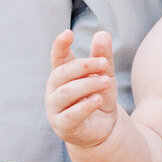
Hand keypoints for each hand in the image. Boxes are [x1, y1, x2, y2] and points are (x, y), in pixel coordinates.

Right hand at [46, 30, 118, 148]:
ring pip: (66, 93)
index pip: (57, 57)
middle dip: (84, 66)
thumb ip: (103, 57)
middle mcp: (55, 90)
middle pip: (62, 73)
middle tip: (105, 64)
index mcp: (62, 75)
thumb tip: (102, 34)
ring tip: (107, 82)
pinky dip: (85, 105)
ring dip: (88, 85)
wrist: (104, 129)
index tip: (68, 33)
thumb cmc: (99, 98)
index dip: (60, 45)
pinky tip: (98, 99)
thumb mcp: (105, 76)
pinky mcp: (63, 126)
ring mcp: (55, 108)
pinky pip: (71, 114)